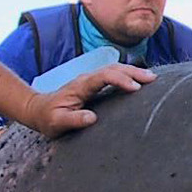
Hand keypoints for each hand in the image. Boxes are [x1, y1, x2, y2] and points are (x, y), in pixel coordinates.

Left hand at [16, 64, 156, 137]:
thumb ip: (73, 120)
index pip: (103, 77)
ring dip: (133, 71)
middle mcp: (87, 79)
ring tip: (152, 77)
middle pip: (113, 68)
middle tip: (153, 78)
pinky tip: (140, 81)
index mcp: (80, 86)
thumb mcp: (56, 122)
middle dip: (133, 72)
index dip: (120, 80)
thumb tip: (92, 118)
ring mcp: (91, 80)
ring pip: (115, 69)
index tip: (136, 88)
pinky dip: (128, 75)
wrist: (38, 110)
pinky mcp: (94, 84)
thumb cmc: (48, 118)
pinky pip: (113, 75)